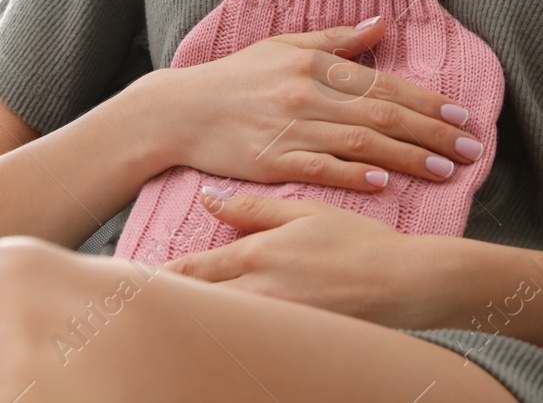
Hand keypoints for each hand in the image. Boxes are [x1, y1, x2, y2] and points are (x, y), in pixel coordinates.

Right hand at [149, 16, 482, 193]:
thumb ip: (335, 40)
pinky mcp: (272, 161)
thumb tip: (381, 25)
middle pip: (383, 115)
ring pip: (361, 144)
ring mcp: (290, 128)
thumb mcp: (283, 46)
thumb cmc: (235, 78)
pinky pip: (320, 168)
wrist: (180, 110)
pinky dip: (353, 175)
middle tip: (473, 147)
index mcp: (314, 64)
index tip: (463, 115)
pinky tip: (383, 182)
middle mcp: (307, 94)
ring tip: (445, 169)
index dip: (428, 101)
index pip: (384, 84)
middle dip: (434, 132)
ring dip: (408, 157)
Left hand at [158, 188, 469, 330]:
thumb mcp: (305, 213)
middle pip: (198, 305)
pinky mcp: (297, 340)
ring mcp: (278, 321)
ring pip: (221, 326)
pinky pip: (254, 342)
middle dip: (169, 306)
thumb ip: (253, 209)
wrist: (411, 283)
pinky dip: (232, 340)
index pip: (193, 271)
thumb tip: (210, 198)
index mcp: (259, 256)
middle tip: (134, 310)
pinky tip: (220, 342)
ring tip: (169, 324)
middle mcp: (262, 292)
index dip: (160, 278)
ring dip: (196, 323)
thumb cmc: (361, 244)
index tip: (132, 280)